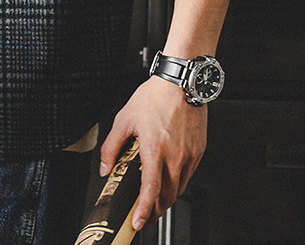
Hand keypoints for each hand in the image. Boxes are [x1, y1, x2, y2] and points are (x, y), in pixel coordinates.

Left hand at [99, 76, 206, 230]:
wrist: (181, 82)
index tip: (138, 222)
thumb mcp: (124, 119)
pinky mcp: (199, 151)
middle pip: (168, 198)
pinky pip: (189, 175)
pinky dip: (178, 182)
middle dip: (155, 211)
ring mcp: (190, 155)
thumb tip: (106, 167)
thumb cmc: (155, 97)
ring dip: (167, 198)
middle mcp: (176, 157)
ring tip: (155, 197)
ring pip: (180, 189)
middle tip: (144, 214)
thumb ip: (112, 146)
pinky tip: (169, 176)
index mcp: (155, 150)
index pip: (151, 191)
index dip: (143, 210)